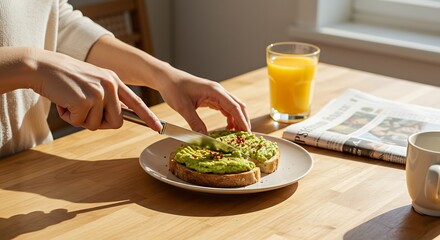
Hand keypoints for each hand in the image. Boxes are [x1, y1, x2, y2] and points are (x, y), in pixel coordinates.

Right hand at [31, 50, 161, 130]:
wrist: (42, 67)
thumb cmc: (65, 78)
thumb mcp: (93, 82)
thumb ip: (107, 97)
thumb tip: (118, 118)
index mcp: (114, 80)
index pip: (136, 102)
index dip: (148, 116)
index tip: (158, 127)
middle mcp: (110, 85)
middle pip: (117, 122)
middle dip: (99, 123)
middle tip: (83, 110)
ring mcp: (99, 92)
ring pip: (97, 125)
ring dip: (81, 119)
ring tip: (71, 101)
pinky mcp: (85, 100)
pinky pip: (80, 123)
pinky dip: (69, 117)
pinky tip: (63, 101)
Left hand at [157, 68, 250, 133]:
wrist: (166, 78)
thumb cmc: (174, 88)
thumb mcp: (183, 108)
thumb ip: (195, 123)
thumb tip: (204, 138)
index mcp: (214, 91)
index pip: (234, 107)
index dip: (242, 120)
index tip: (247, 133)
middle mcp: (218, 91)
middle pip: (238, 106)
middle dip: (243, 121)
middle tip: (245, 137)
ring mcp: (215, 94)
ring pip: (232, 107)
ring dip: (237, 120)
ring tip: (236, 134)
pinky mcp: (211, 97)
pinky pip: (224, 108)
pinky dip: (229, 118)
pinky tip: (227, 127)